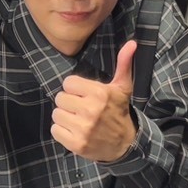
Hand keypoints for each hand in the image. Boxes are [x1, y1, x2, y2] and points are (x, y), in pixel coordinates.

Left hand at [51, 40, 137, 161]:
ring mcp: (82, 128)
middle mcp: (90, 110)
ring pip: (56, 114)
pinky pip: (55, 130)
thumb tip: (132, 43)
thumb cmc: (119, 111)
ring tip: (76, 119)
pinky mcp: (76, 144)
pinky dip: (61, 131)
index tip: (84, 94)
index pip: (68, 83)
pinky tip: (73, 130)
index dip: (75, 88)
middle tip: (80, 108)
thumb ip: (123, 63)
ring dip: (64, 116)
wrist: (124, 144)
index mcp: (99, 93)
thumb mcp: (123, 87)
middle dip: (68, 102)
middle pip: (60, 98)